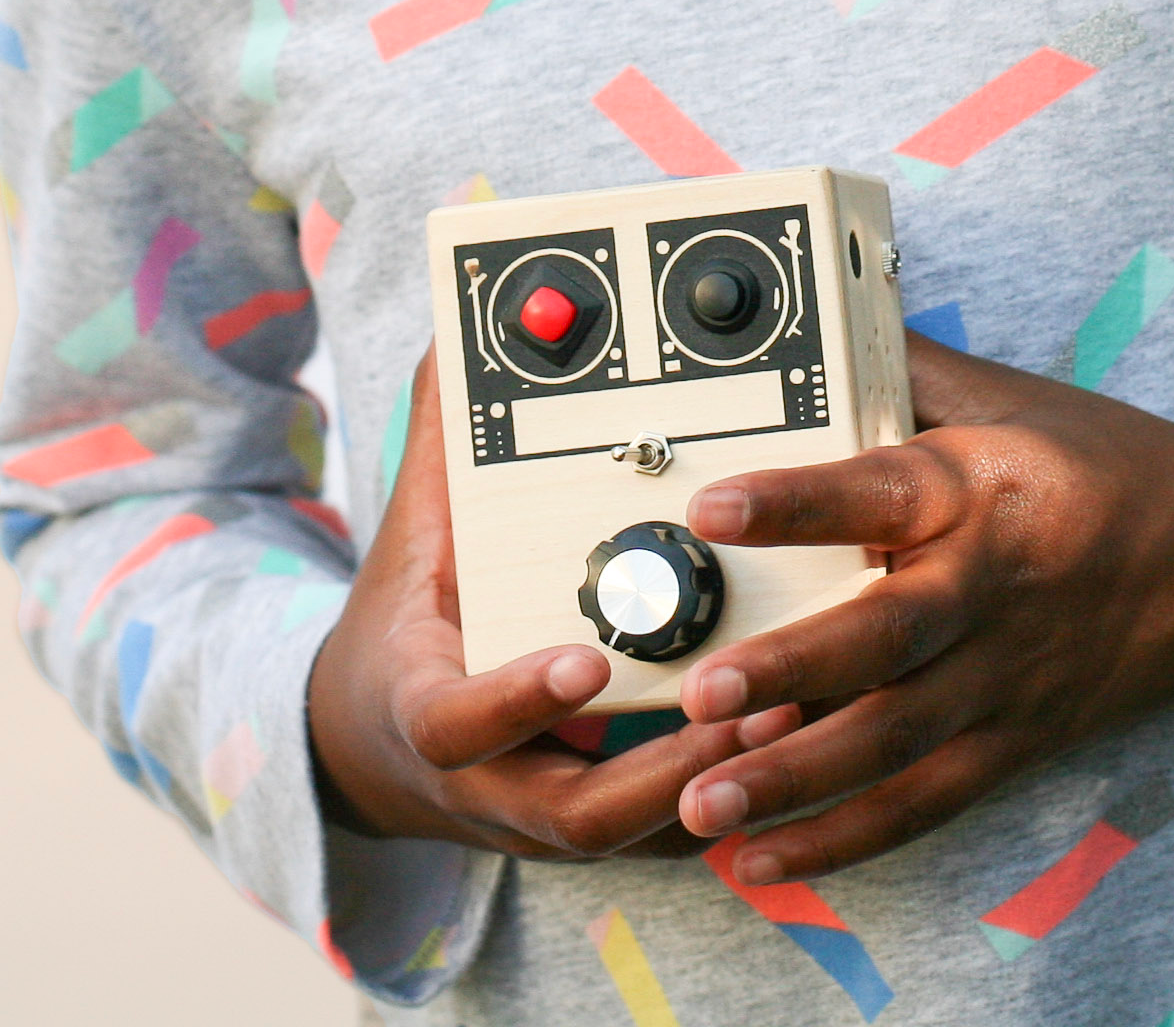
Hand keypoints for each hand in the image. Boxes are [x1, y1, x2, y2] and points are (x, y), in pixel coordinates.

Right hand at [304, 349, 803, 857]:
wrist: (379, 743)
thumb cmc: (411, 626)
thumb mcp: (411, 536)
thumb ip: (445, 442)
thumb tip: (461, 340)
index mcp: (432, 710)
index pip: (460, 726)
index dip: (520, 700)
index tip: (585, 659)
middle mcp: (494, 782)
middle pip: (575, 813)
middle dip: (659, 767)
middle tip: (736, 701)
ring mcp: (551, 815)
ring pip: (640, 833)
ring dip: (714, 781)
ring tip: (785, 712)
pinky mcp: (606, 824)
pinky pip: (672, 833)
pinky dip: (729, 796)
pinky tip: (794, 739)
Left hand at [666, 332, 1173, 880]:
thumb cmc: (1109, 466)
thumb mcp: (1011, 397)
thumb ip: (909, 370)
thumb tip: (826, 322)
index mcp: (982, 489)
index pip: (879, 492)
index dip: (795, 502)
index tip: (714, 506)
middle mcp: (991, 589)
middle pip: (886, 639)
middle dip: (790, 671)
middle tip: (703, 691)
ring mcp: (1005, 677)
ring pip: (896, 741)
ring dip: (797, 778)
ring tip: (705, 804)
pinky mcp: (1016, 741)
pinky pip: (926, 802)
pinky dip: (847, 838)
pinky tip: (769, 857)